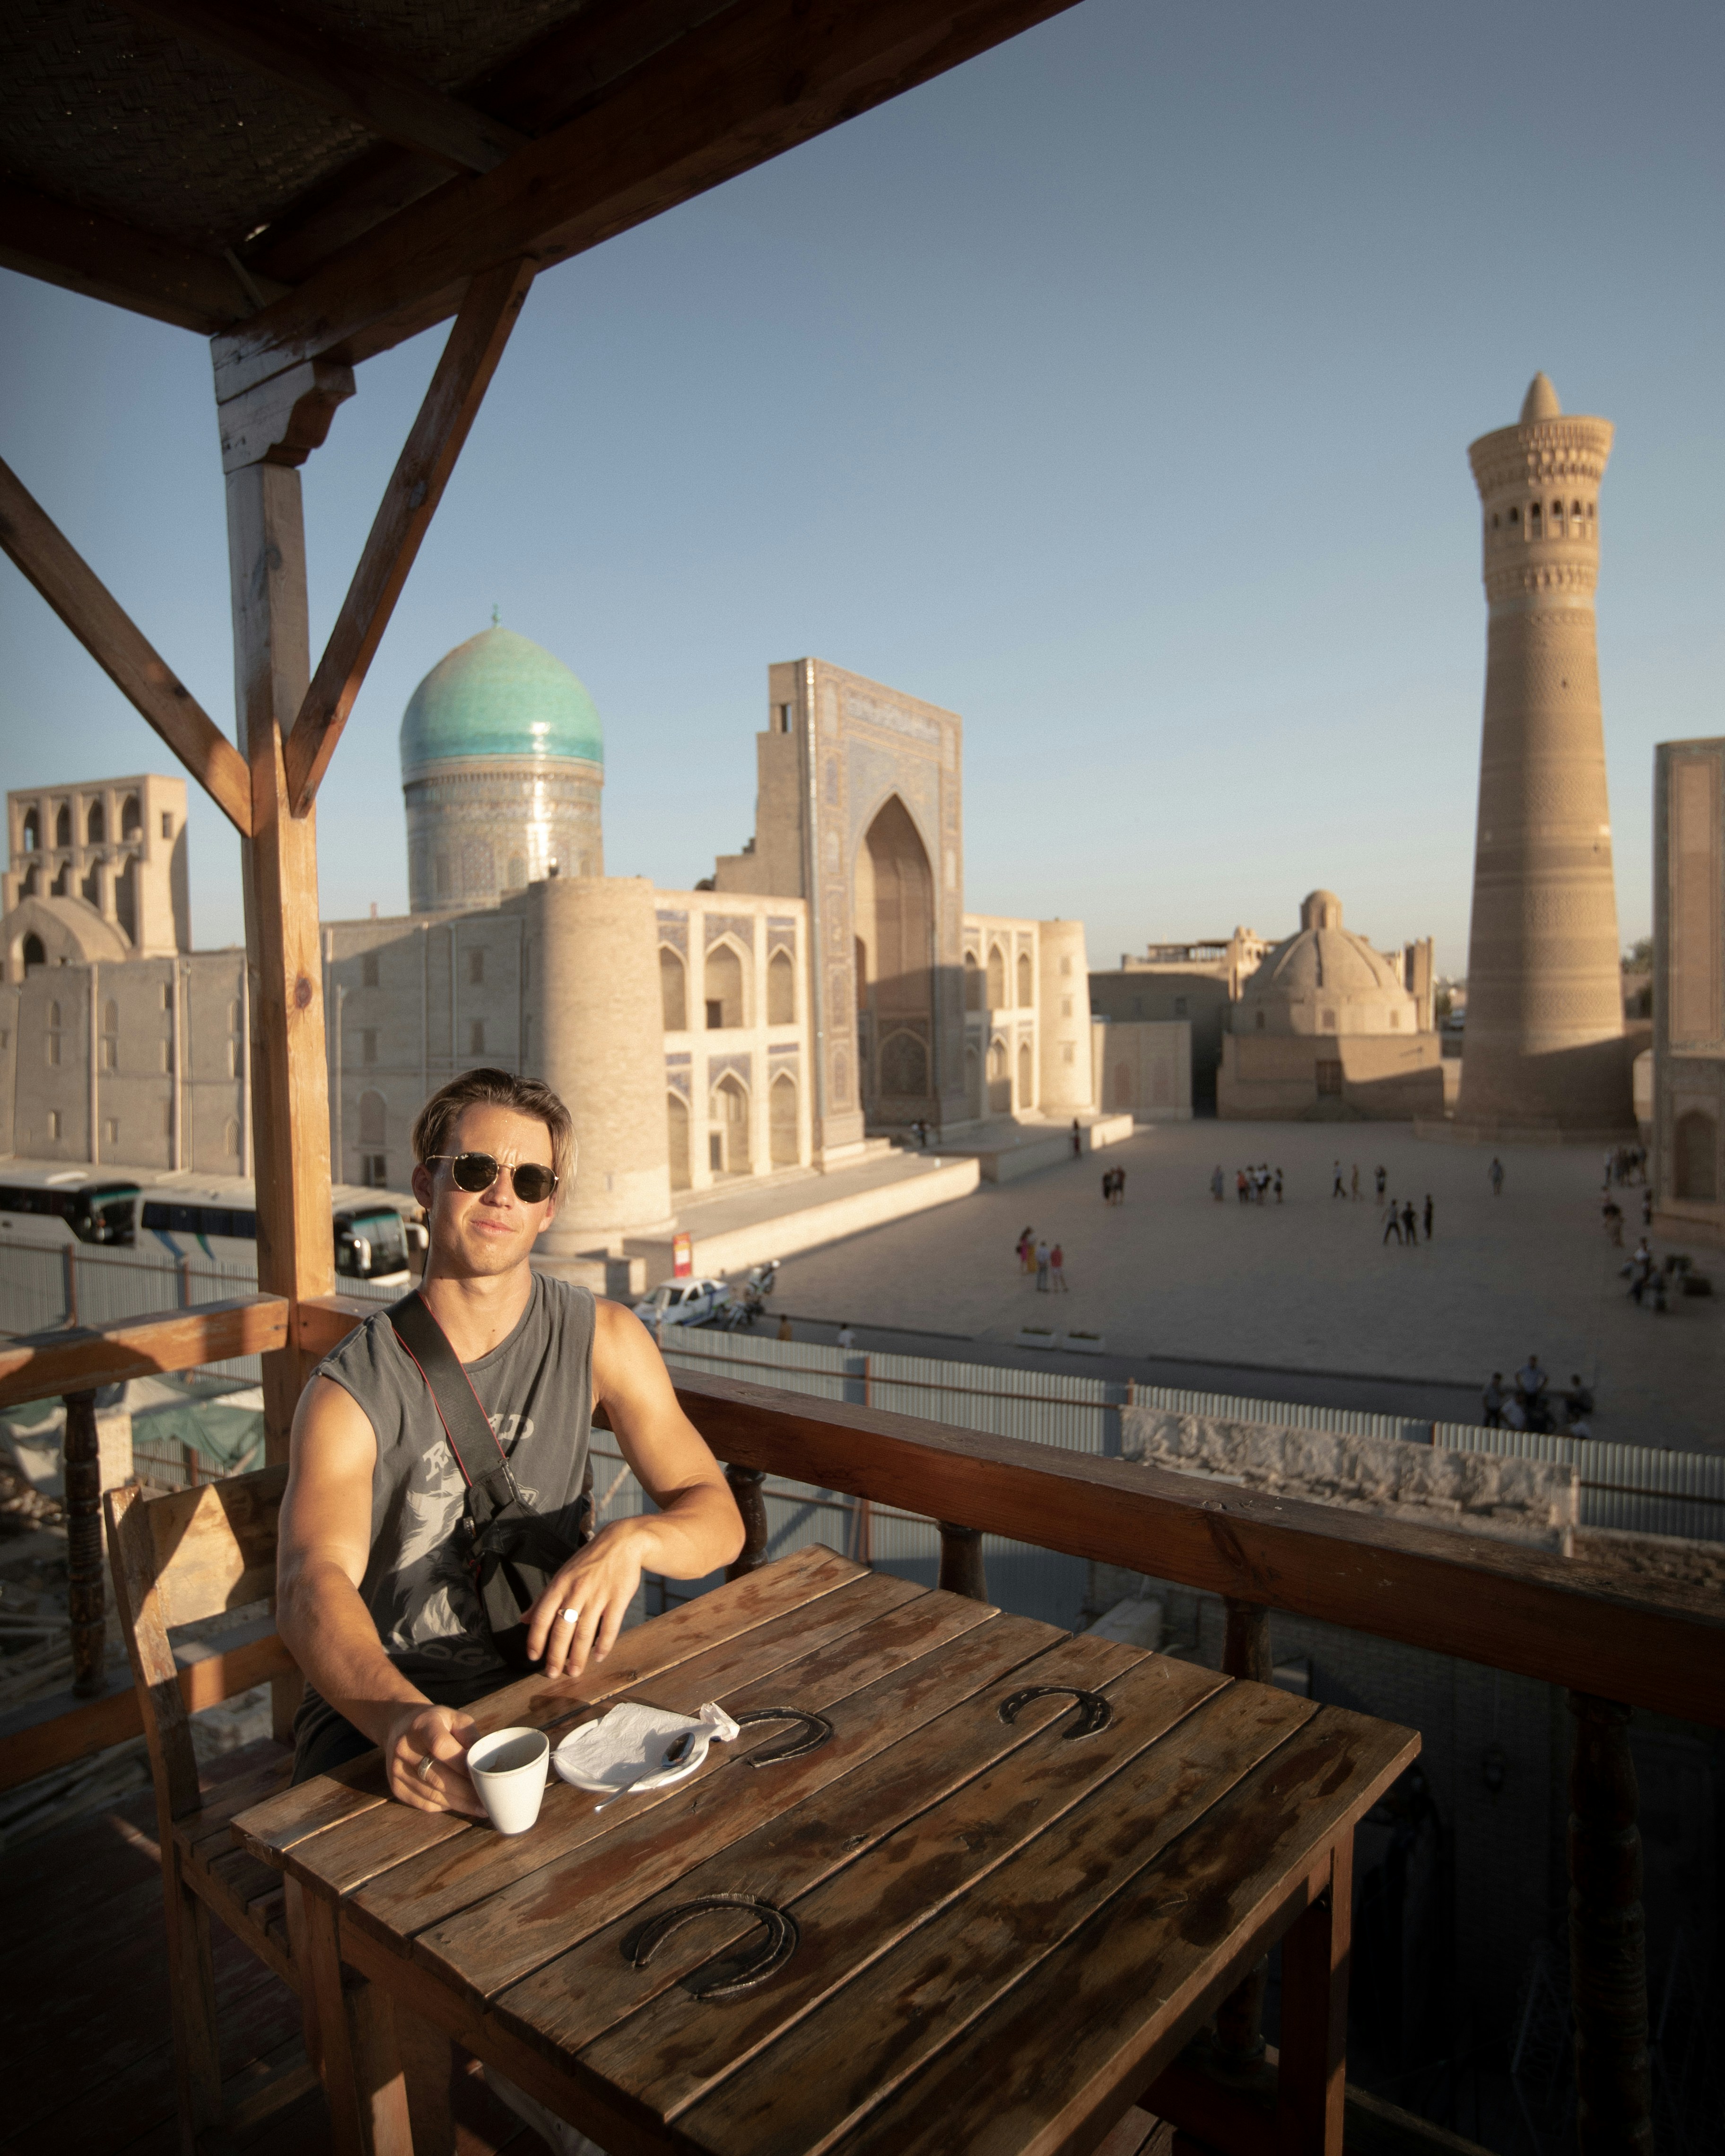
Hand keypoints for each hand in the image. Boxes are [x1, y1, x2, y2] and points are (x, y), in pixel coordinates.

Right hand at [385, 1703, 483, 1815]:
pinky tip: (461, 1806)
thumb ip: (471, 1738)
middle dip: (466, 1792)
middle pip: (437, 1776)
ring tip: (480, 1807)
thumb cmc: (436, 1723)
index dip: (462, 1764)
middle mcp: (404, 1747)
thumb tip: (486, 1764)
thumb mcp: (455, 1718)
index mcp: (422, 1725)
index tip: (483, 1775)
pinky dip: (445, 1806)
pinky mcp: (395, 1786)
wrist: (399, 1726)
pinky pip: (424, 1803)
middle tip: (488, 1800)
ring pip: (432, 1794)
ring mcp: (396, 1769)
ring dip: (459, 1804)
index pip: (440, 1746)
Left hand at [526, 1522, 647, 1679]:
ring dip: (578, 1656)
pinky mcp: (618, 1598)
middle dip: (556, 1655)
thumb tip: (523, 1619)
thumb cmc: (588, 1562)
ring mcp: (598, 1595)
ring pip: (585, 1632)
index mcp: (560, 1585)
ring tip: (574, 1672)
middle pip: (562, 1629)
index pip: (543, 1616)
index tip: (533, 1657)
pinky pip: (610, 1627)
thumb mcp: (562, 1575)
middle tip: (553, 1674)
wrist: (621, 1542)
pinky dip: (604, 1644)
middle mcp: (577, 1591)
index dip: (536, 1639)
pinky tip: (599, 1656)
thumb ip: (543, 1599)